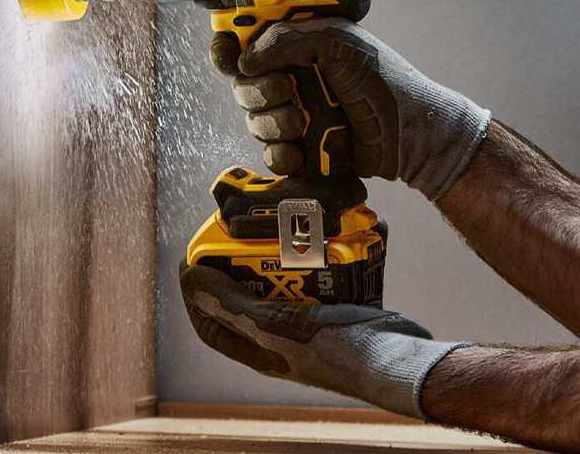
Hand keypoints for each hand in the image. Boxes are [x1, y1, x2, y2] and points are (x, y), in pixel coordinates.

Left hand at [180, 262, 466, 418]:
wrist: (398, 357)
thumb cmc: (339, 349)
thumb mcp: (277, 325)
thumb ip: (231, 304)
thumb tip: (190, 279)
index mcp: (259, 350)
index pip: (209, 322)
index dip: (194, 293)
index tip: (191, 259)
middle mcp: (277, 338)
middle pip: (241, 298)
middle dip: (234, 265)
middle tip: (235, 235)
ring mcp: (305, 323)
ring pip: (274, 284)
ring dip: (271, 257)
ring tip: (271, 231)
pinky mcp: (329, 308)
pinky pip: (308, 278)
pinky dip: (304, 257)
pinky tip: (309, 238)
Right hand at [210, 18, 490, 200]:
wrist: (410, 133)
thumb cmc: (382, 79)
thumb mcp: (336, 43)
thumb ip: (285, 41)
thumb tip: (243, 61)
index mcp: (297, 47)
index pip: (247, 45)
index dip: (229, 50)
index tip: (227, 56)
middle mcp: (290, 78)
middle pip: (243, 86)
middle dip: (259, 91)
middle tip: (287, 91)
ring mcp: (294, 114)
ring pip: (254, 120)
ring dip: (273, 123)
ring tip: (302, 124)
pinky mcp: (301, 148)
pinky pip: (270, 154)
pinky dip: (279, 154)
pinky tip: (297, 153)